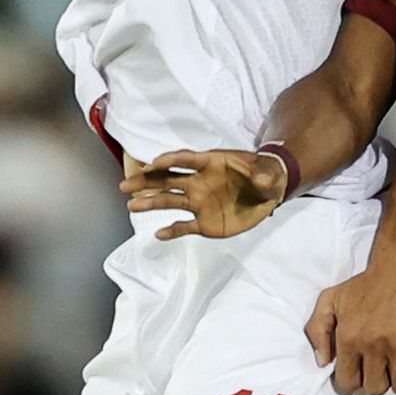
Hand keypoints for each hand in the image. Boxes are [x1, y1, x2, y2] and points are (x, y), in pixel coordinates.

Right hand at [123, 147, 288, 238]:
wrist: (268, 193)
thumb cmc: (266, 176)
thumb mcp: (270, 174)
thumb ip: (264, 176)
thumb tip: (261, 180)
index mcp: (211, 164)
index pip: (187, 160)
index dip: (170, 160)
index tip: (154, 164)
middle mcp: (199, 182)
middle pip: (168, 179)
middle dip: (147, 181)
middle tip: (126, 185)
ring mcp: (200, 202)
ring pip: (170, 201)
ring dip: (151, 203)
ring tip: (132, 206)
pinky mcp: (204, 222)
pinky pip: (185, 227)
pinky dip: (172, 231)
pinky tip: (158, 235)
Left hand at [305, 251, 395, 394]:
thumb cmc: (364, 284)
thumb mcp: (330, 299)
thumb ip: (317, 330)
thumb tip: (322, 362)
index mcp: (349, 338)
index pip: (347, 383)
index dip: (351, 382)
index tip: (358, 373)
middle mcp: (373, 344)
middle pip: (375, 389)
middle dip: (377, 381)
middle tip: (379, 367)